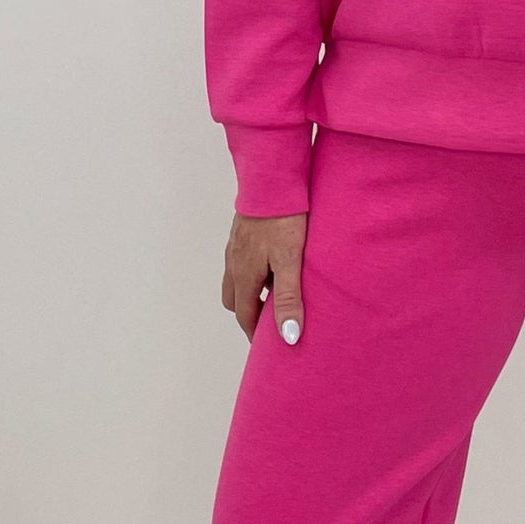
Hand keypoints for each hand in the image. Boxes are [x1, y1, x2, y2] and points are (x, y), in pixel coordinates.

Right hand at [222, 210, 308, 342]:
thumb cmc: (284, 218)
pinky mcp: (241, 230)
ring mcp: (235, 244)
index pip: (244, 313)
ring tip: (275, 292)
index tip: (265, 346)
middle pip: (234, 298)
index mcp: (244, 273)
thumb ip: (289, 298)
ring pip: (236, 277)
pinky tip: (273, 262)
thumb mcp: (290, 261)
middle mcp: (234, 260)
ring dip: (251, 290)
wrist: (272, 178)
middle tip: (270, 322)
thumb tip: (287, 336)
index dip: (254, 333)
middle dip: (248, 313)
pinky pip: (241, 259)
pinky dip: (253, 270)